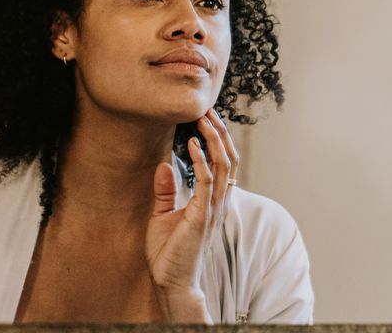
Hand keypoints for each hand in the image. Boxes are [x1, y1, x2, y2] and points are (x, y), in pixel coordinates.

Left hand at [146, 109, 239, 320]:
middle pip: (229, 160)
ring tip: (203, 119)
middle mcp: (217, 202)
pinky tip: (192, 144)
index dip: (219, 141)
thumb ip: (165, 191)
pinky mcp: (202, 215)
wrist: (172, 281)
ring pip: (223, 166)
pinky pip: (207, 182)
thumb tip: (164, 164)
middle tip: (207, 110)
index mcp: (212, 201)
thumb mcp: (162, 215)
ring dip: (214, 140)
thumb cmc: (169, 253)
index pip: (224, 164)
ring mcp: (212, 208)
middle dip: (220, 133)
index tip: (206, 119)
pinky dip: (201, 161)